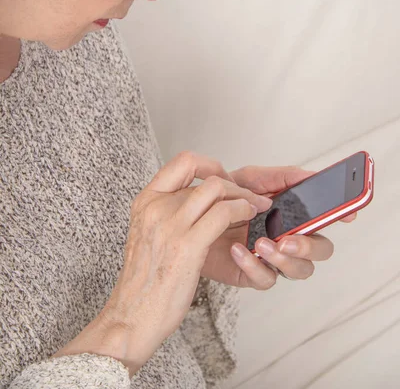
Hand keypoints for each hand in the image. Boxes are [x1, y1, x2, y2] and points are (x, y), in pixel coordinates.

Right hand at [95, 152, 270, 371]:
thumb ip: (167, 212)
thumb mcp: (148, 234)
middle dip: (235, 185)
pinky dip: (241, 211)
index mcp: (145, 201)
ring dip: (243, 196)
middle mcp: (156, 206)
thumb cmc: (144, 281)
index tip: (223, 178)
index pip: (183, 162)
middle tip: (249, 197)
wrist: (132, 316)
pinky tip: (248, 220)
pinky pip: (223, 213)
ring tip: (255, 208)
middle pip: (205, 177)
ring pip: (217, 189)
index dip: (210, 165)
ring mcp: (170, 224)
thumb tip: (195, 200)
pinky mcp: (187, 245)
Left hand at [201, 166, 355, 289]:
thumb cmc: (224, 197)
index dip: (340, 217)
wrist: (192, 213)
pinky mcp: (251, 274)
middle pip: (320, 251)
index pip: (325, 220)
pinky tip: (239, 249)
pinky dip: (253, 265)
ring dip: (285, 258)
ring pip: (298, 270)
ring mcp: (272, 258)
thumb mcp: (252, 178)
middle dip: (310, 246)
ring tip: (262, 243)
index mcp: (293, 215)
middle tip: (289, 239)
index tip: (348, 214)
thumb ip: (282, 176)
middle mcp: (288, 238)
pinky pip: (265, 279)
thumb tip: (311, 175)